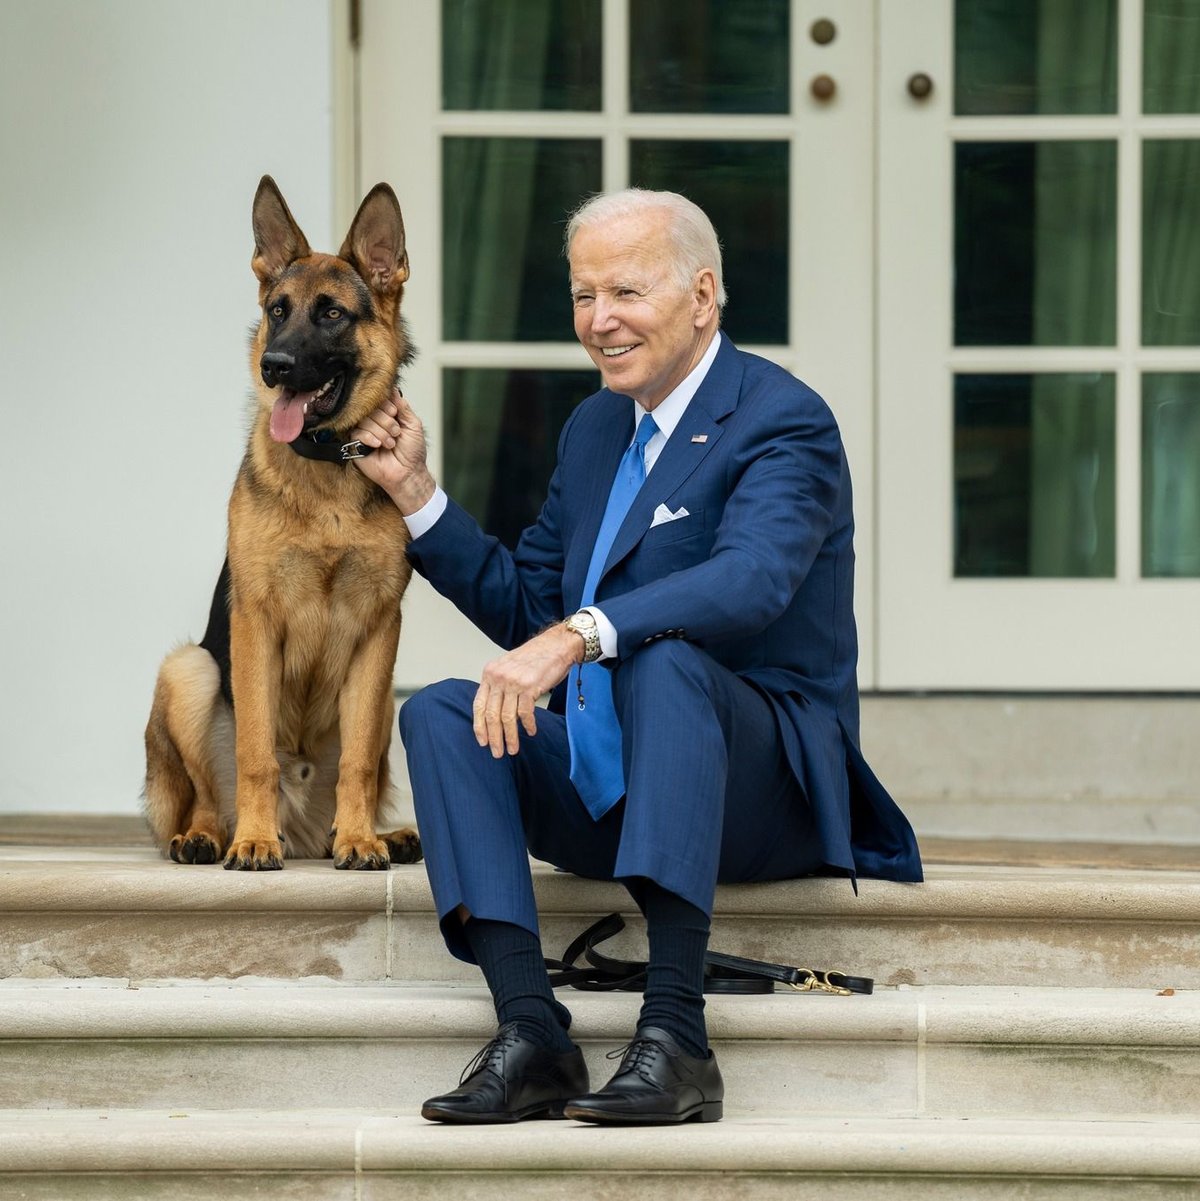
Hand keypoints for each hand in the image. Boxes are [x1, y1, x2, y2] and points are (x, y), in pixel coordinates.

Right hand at [350, 389, 435, 511]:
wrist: (408, 473)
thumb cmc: (412, 452)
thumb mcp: (413, 425)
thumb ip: (403, 406)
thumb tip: (393, 388)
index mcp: (386, 415)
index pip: (378, 400)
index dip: (386, 405)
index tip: (394, 414)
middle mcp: (374, 422)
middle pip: (370, 408)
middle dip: (386, 421)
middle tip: (396, 433)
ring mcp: (364, 433)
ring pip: (364, 420)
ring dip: (381, 432)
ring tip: (390, 444)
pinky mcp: (356, 445)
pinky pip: (357, 433)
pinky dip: (370, 438)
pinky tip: (378, 446)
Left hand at [473, 624, 584, 756]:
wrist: (556, 645)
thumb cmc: (535, 657)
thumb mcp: (508, 667)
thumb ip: (499, 685)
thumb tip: (494, 711)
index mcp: (490, 673)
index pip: (479, 705)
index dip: (479, 726)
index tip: (482, 741)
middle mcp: (498, 677)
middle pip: (491, 715)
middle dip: (494, 737)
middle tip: (497, 752)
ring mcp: (513, 682)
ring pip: (507, 718)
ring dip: (511, 737)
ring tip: (513, 748)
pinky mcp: (529, 686)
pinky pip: (525, 713)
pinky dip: (528, 725)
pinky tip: (531, 731)